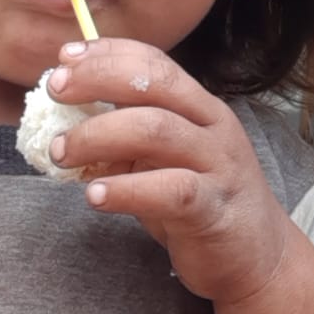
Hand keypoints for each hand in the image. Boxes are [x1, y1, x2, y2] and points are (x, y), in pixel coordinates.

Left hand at [46, 38, 291, 307]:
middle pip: (155, 85)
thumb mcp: (165, 161)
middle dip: (98, 79)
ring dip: (98, 135)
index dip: (108, 54)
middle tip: (54, 92)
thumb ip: (127, 140)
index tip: (64, 57)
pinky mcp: (214, 210)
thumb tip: (63, 125)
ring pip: (158, 131)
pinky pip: (170, 191)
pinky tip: (95, 195)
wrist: (259, 259)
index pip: (155, 63)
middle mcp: (214, 128)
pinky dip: (126, 189)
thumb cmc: (202, 204)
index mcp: (201, 108)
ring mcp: (218, 166)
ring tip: (60, 153)